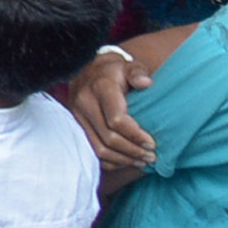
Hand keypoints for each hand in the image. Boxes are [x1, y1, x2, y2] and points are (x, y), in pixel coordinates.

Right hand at [66, 47, 157, 174]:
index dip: (136, 136)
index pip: (116, 120)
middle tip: (151, 156)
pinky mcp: (75, 124)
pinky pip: (91, 150)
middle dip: (133, 151)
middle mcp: (85, 102)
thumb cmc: (115, 71)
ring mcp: (77, 115)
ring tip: (141, 160)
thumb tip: (146, 83)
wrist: (88, 69)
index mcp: (101, 87)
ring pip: (99, 148)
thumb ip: (138, 73)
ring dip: (123, 159)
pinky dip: (110, 161)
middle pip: (109, 138)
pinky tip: (125, 160)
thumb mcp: (129, 66)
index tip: (152, 143)